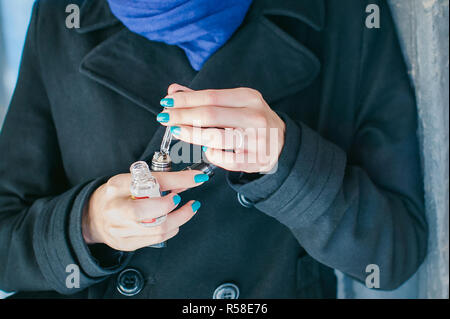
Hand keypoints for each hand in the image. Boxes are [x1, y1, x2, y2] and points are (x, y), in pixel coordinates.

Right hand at [82, 170, 205, 250]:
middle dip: (171, 205)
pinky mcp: (127, 244)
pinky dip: (171, 228)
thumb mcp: (129, 180)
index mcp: (116, 187)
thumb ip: (157, 181)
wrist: (91, 218)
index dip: (178, 180)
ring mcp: (120, 230)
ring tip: (188, 208)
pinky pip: (156, 239)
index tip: (197, 178)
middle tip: (180, 198)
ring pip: (158, 229)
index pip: (151, 181)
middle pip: (150, 211)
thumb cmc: (113, 196)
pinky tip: (174, 220)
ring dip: (180, 218)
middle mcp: (116, 209)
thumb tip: (186, 180)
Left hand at [158, 84, 285, 172]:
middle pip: (211, 115)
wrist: (280, 143)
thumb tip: (173, 91)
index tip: (166, 102)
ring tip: (176, 131)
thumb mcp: (234, 104)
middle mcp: (255, 117)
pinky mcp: (256, 160)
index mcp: (249, 98)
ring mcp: (257, 140)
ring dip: (191, 135)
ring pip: (216, 137)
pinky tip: (205, 150)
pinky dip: (212, 155)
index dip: (186, 99)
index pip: (211, 96)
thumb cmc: (250, 121)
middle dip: (182, 116)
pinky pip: (227, 160)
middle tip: (164, 117)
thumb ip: (204, 99)